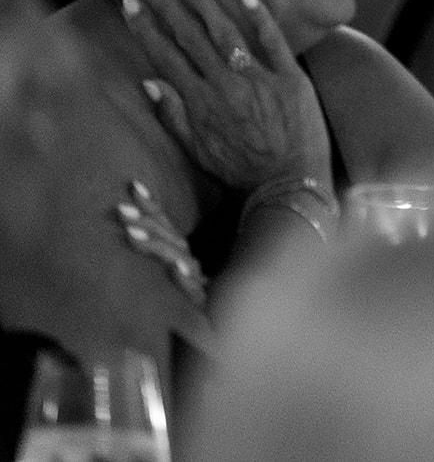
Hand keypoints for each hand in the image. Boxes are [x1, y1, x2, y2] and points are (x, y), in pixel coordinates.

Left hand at [115, 179, 207, 307]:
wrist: (213, 347)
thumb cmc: (179, 317)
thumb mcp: (164, 284)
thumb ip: (155, 264)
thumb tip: (123, 240)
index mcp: (181, 257)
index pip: (167, 226)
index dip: (153, 205)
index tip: (134, 185)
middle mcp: (191, 266)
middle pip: (171, 238)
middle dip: (147, 221)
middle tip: (121, 209)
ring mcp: (197, 285)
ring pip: (178, 259)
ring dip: (156, 245)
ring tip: (131, 235)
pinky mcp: (201, 309)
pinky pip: (192, 291)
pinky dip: (183, 277)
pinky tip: (174, 269)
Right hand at [120, 0, 332, 194]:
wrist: (290, 185)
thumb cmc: (243, 170)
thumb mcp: (199, 151)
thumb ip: (174, 116)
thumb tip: (149, 81)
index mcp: (200, 103)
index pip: (165, 56)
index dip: (145, 27)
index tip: (129, 2)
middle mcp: (226, 87)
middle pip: (190, 37)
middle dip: (167, 4)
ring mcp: (260, 81)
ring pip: (226, 33)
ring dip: (202, 2)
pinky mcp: (292, 80)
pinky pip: (274, 42)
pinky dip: (259, 18)